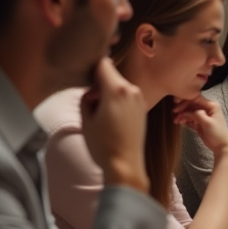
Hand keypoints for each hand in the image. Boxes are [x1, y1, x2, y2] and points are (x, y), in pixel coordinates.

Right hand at [80, 58, 148, 192]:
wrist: (125, 164)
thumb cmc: (103, 144)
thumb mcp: (85, 119)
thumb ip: (86, 97)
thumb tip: (92, 89)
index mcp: (117, 89)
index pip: (103, 63)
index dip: (91, 69)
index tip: (84, 82)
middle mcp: (132, 90)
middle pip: (111, 74)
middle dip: (99, 84)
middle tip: (91, 104)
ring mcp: (140, 99)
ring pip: (119, 85)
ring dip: (108, 92)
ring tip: (102, 114)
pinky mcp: (143, 108)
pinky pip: (126, 96)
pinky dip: (117, 100)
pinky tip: (112, 118)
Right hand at [172, 95, 227, 155]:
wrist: (221, 146)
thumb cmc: (217, 133)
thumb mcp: (207, 123)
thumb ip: (197, 115)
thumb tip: (188, 111)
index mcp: (211, 105)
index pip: (195, 99)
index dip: (185, 103)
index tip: (176, 109)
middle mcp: (207, 108)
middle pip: (191, 105)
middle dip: (182, 110)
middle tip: (174, 115)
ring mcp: (203, 115)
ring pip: (190, 112)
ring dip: (182, 116)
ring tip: (176, 121)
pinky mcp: (200, 123)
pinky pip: (190, 119)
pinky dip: (185, 120)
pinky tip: (180, 123)